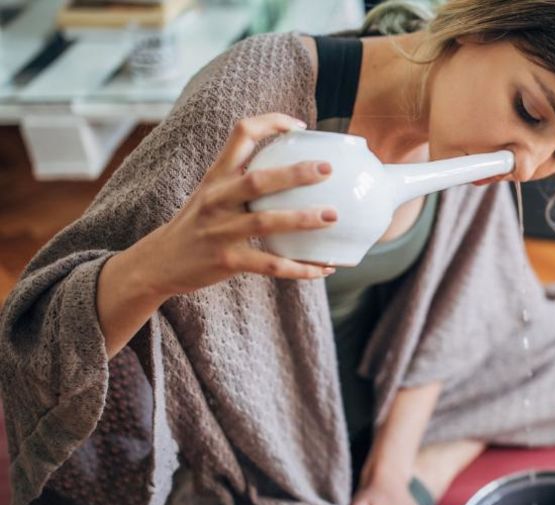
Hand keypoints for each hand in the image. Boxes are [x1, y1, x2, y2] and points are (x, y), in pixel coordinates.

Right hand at [134, 113, 337, 297]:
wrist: (159, 262)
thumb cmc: (197, 224)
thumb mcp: (210, 192)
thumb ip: (242, 179)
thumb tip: (293, 171)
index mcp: (216, 176)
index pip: (241, 134)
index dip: (271, 123)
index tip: (300, 127)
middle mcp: (217, 199)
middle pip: (258, 180)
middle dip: (295, 174)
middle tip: (328, 169)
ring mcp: (221, 231)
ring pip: (266, 222)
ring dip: (302, 219)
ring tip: (332, 216)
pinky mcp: (227, 261)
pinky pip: (270, 264)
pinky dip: (299, 268)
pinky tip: (323, 268)